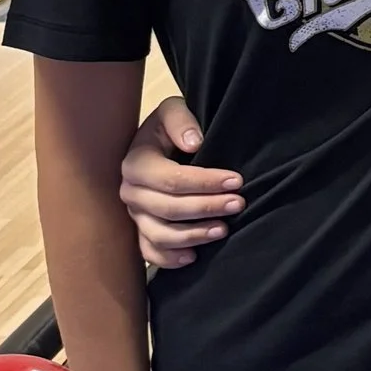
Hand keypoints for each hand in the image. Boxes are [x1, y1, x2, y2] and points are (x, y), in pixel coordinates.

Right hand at [120, 95, 240, 272]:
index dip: (205, 182)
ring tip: (223, 229)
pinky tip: (193, 256)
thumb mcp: (172, 111)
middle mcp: (131, 192)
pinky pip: (149, 252)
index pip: (171, 179)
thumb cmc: (170, 128)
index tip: (236, 180)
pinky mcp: (141, 230)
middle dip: (206, 207)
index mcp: (136, 163)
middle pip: (168, 208)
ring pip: (160, 234)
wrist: (159, 143)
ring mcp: (135, 214)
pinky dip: (169, 259)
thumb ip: (180, 120)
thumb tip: (194, 144)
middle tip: (238, 203)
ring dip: (193, 235)